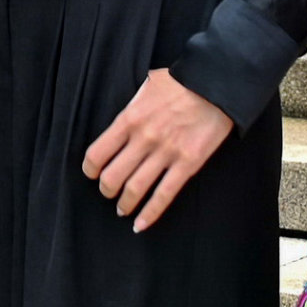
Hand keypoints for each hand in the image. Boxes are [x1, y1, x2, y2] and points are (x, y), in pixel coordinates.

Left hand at [81, 66, 235, 228]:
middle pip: (112, 176)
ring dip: (124, 204)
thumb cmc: (181, 82)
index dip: (90, 169)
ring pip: (135, 189)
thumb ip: (133, 106)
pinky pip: (164, 195)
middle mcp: (143, 138)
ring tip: (122, 209)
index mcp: (129, 118)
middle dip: (106, 189)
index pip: (97, 153)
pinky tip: (141, 224)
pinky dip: (150, 214)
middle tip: (108, 192)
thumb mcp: (147, 86)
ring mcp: (165, 153)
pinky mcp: (187, 164)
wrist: (216, 84)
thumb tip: (123, 122)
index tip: (92, 173)